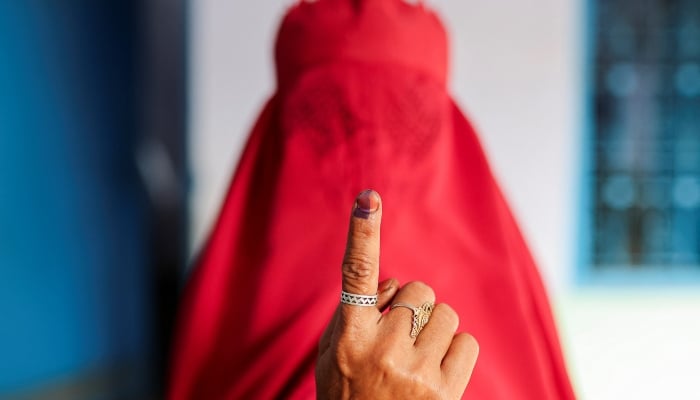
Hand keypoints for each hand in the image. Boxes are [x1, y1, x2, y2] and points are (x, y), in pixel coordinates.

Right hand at [315, 190, 478, 398]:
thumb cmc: (348, 393)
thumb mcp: (333, 353)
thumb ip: (358, 313)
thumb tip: (399, 284)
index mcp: (347, 337)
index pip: (356, 276)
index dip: (362, 233)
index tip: (368, 198)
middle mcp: (381, 350)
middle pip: (418, 289)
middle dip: (412, 305)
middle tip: (398, 334)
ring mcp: (416, 372)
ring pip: (445, 312)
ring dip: (433, 327)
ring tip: (414, 357)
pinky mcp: (446, 390)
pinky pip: (466, 340)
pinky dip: (453, 349)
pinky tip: (435, 370)